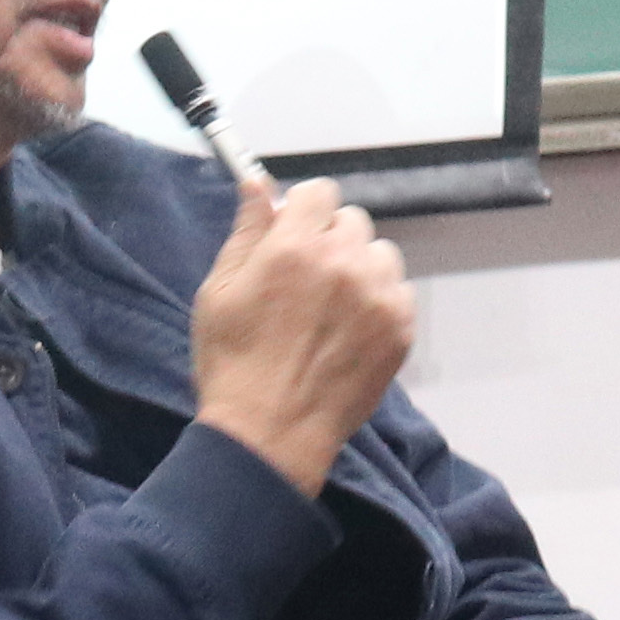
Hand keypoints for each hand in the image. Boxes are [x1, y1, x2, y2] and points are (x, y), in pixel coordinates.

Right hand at [191, 174, 412, 493]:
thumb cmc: (233, 363)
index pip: (320, 191)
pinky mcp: (400, 328)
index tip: (295, 232)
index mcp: (295, 246)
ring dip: (360, 269)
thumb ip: (246, 231)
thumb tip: (257, 184)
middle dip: (331, 240)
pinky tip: (350, 333)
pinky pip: (398, 292)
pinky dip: (379, 303)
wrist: (271, 435)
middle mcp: (344, 262)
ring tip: (333, 309)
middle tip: (308, 280)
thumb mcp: (219, 291)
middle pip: (352, 220)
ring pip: (380, 254)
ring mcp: (378, 296)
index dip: (304, 210)